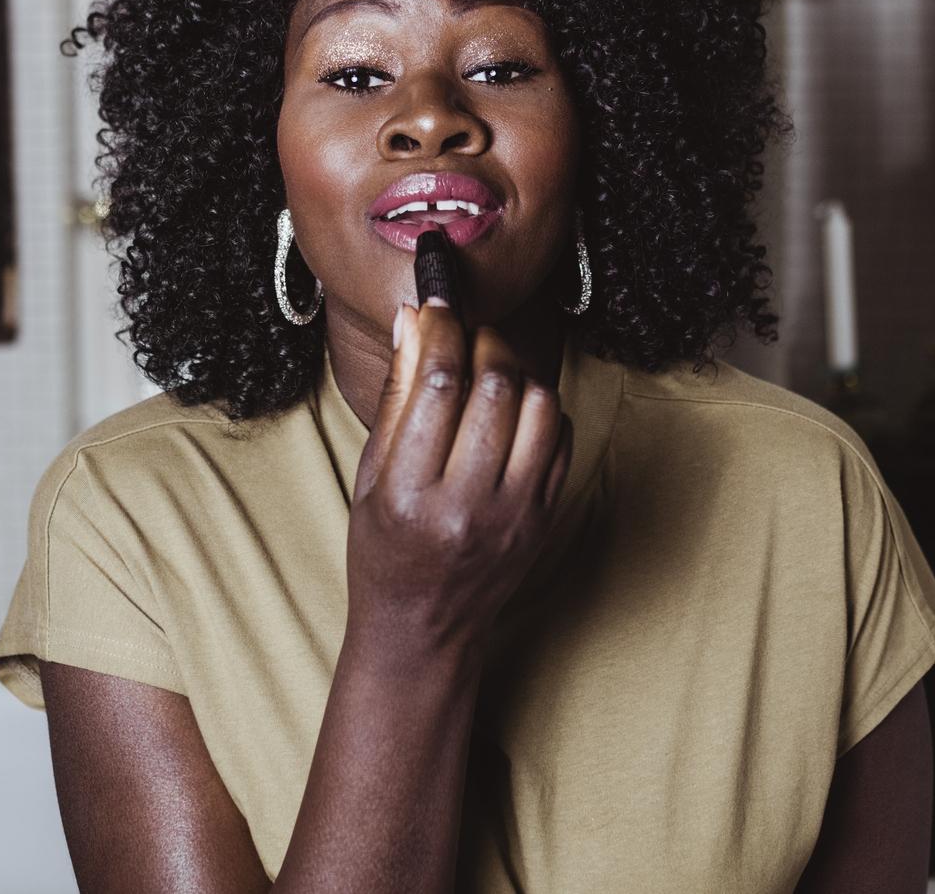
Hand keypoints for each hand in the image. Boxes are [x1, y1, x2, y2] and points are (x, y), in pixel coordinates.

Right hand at [346, 303, 572, 664]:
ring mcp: (515, 514)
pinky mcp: (546, 519)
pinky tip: (513, 414)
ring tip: (490, 376)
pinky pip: (563, 438)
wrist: (424, 630)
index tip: (436, 305)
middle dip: (482, 341)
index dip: (441, 329)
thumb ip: (395, 397)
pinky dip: (542, 409)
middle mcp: (466, 505)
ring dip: (517, 372)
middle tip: (465, 338)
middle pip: (494, 386)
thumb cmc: (384, 550)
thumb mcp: (371, 475)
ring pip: (539, 404)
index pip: (436, 384)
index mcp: (408, 493)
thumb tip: (413, 319)